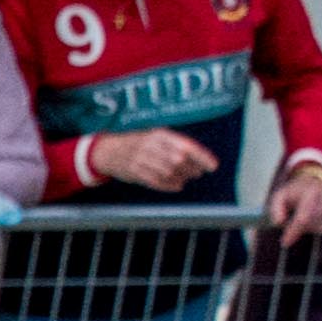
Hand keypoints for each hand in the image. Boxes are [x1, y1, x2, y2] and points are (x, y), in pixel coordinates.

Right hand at [86, 129, 213, 193]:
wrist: (108, 150)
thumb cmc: (139, 144)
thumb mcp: (156, 138)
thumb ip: (176, 146)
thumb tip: (201, 161)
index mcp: (160, 134)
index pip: (186, 146)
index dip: (202, 157)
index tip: (213, 166)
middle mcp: (150, 145)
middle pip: (179, 160)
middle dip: (191, 169)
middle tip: (197, 173)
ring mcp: (140, 159)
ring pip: (168, 172)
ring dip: (181, 178)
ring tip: (185, 179)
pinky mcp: (134, 172)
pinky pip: (156, 181)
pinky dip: (169, 185)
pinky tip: (176, 186)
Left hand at [268, 154, 321, 244]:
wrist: (315, 180)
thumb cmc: (294, 192)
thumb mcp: (279, 196)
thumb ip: (275, 208)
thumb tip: (278, 223)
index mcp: (311, 191)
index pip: (303, 218)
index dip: (294, 232)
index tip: (285, 243)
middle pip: (313, 224)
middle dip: (300, 228)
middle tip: (293, 224)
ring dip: (312, 228)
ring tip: (306, 218)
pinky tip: (316, 220)